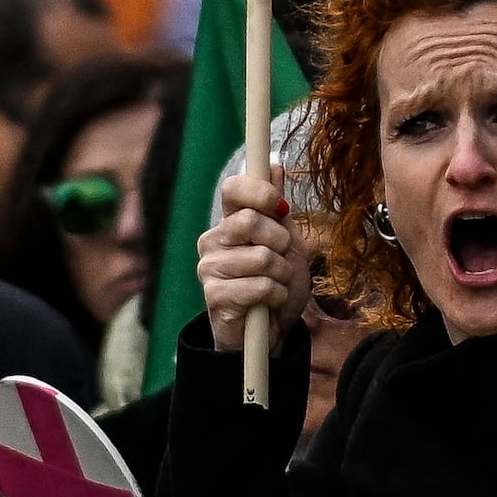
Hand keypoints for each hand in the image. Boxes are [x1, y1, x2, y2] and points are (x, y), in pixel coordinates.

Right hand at [195, 194, 311, 334]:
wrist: (272, 333)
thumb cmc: (277, 285)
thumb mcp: (287, 241)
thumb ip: (277, 206)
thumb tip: (273, 164)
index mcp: (229, 222)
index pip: (233, 189)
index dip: (260, 192)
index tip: (281, 208)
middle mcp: (213, 240)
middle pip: (250, 220)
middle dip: (281, 243)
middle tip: (282, 261)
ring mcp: (209, 267)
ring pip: (262, 257)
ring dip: (282, 275)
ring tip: (276, 286)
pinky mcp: (214, 296)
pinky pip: (260, 286)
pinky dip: (276, 296)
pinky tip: (268, 304)